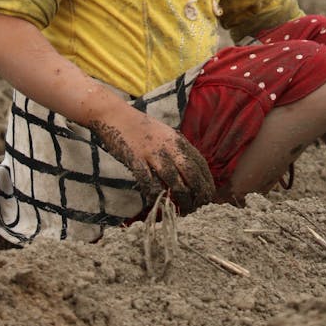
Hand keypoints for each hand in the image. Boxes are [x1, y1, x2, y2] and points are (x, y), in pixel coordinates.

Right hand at [90, 106, 215, 214]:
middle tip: (200, 207)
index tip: (209, 196)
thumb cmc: (140, 127)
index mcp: (177, 139)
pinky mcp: (136, 159)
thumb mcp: (164, 134)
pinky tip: (159, 203)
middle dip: (199, 193)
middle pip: (191, 173)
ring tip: (185, 210)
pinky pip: (149, 182)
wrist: (115, 115)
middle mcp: (168, 146)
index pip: (199, 163)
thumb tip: (189, 170)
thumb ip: (176, 149)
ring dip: (182, 199)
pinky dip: (156, 195)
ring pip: (174, 181)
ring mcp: (152, 153)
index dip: (207, 181)